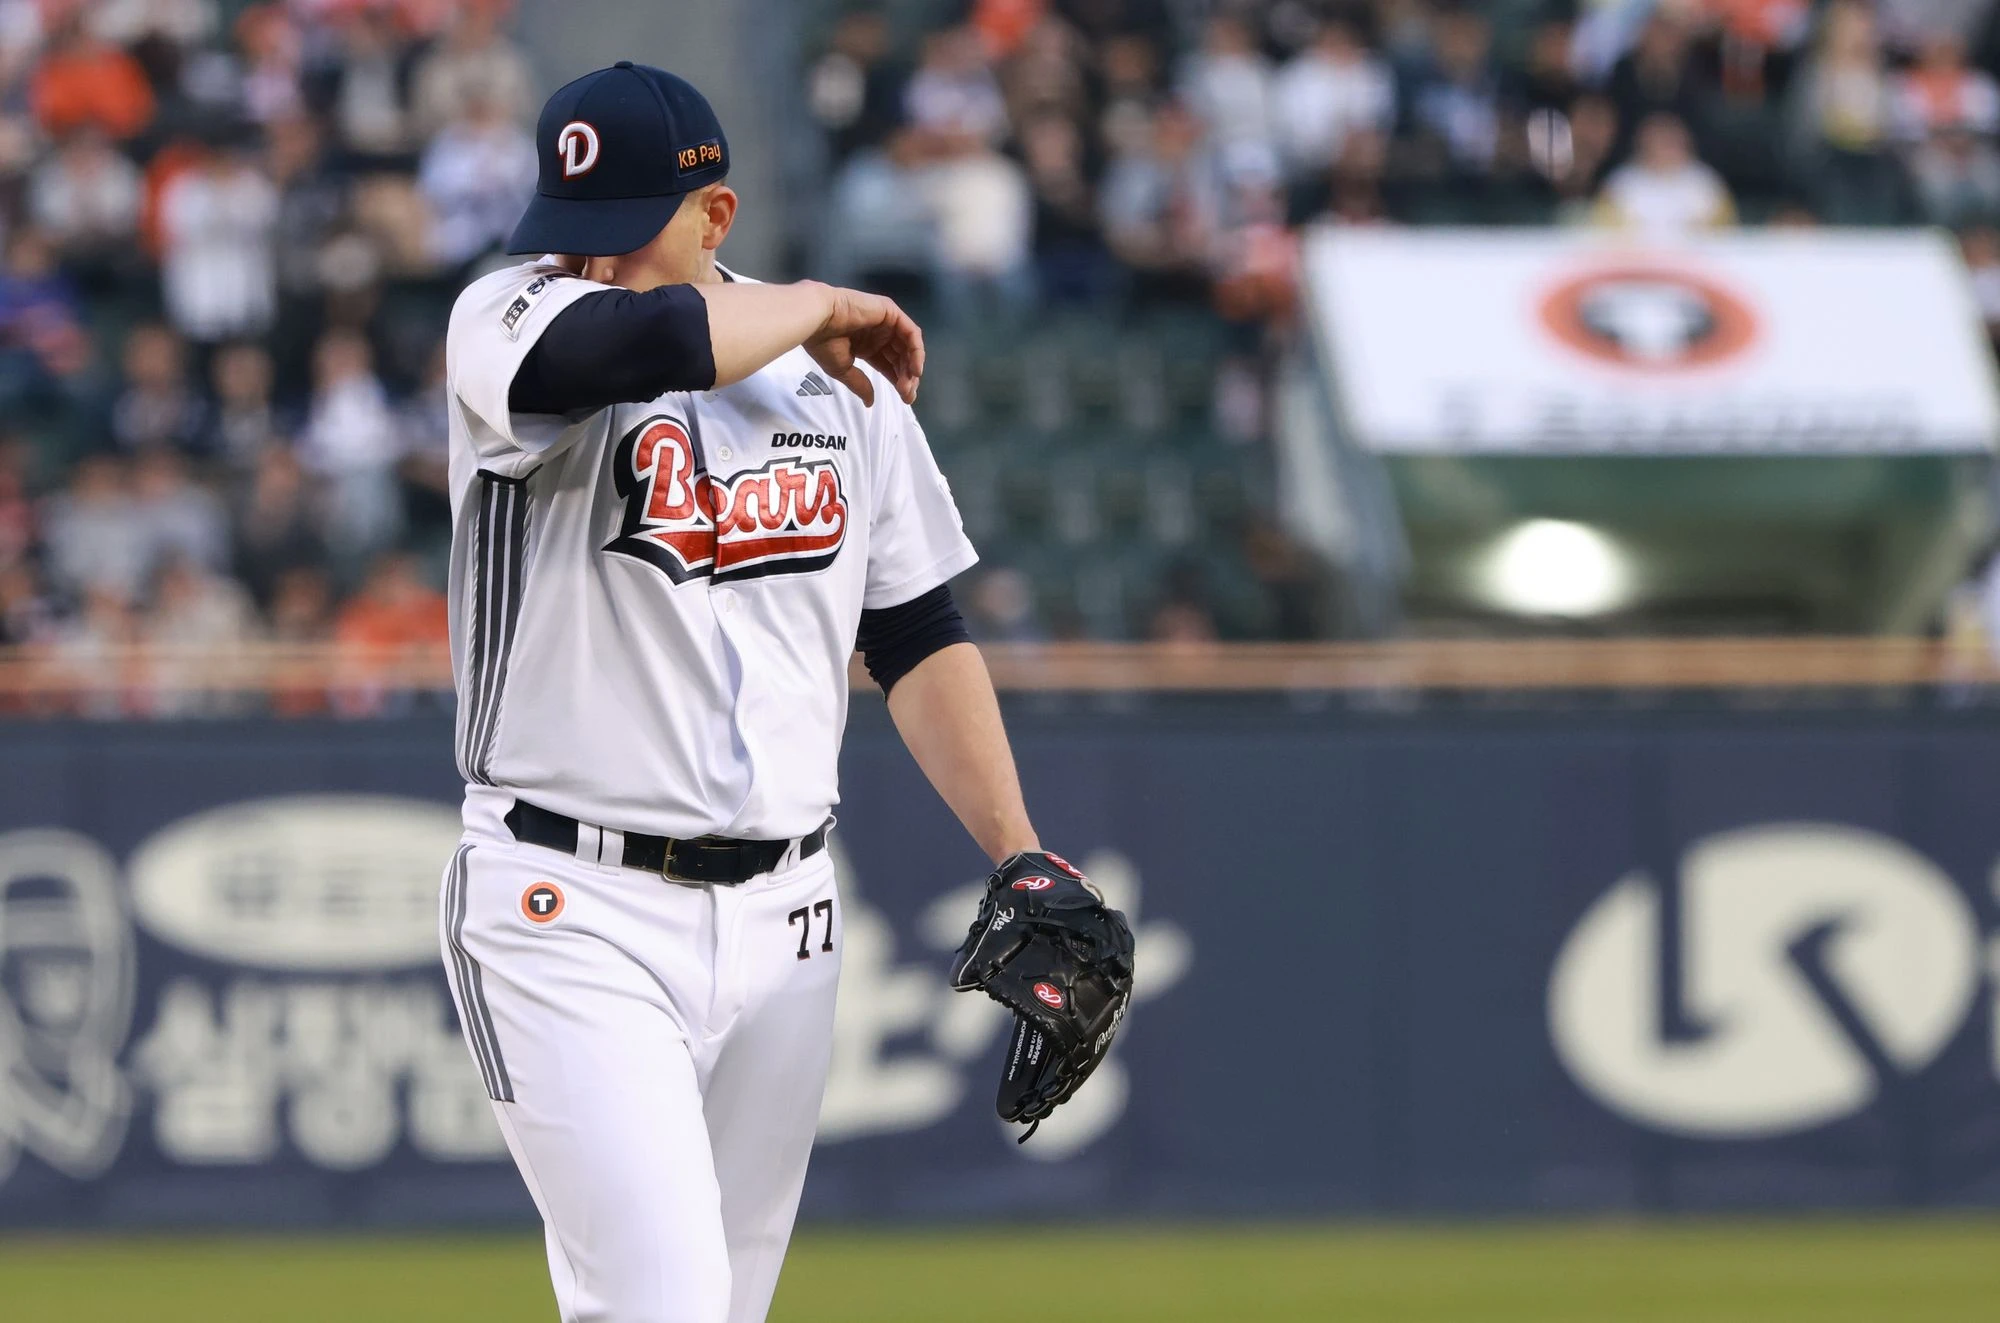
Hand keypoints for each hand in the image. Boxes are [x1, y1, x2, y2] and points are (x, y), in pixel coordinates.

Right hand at [803, 284, 923, 407]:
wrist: (817, 320)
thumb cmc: (824, 342)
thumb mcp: (843, 369)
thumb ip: (860, 384)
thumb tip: (870, 403)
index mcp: (867, 345)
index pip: (889, 364)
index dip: (898, 381)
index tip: (905, 399)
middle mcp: (879, 333)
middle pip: (901, 357)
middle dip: (907, 377)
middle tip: (907, 395)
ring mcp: (886, 322)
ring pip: (908, 346)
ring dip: (912, 366)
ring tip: (909, 385)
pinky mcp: (891, 312)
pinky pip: (911, 332)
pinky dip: (916, 350)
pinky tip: (915, 368)